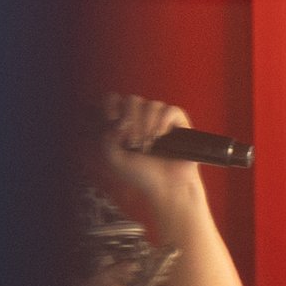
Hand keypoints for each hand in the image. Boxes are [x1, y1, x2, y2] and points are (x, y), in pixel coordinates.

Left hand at [99, 93, 202, 219]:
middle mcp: (141, 116)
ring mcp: (160, 117)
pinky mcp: (178, 121)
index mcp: (123, 122)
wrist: (166, 186)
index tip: (116, 128)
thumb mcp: (114, 157)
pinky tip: (161, 137)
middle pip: (132, 99)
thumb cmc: (141, 174)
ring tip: (149, 145)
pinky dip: (163, 122)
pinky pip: (169, 110)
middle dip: (131, 121)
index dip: (112, 108)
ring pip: (151, 104)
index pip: (113, 99)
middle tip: (134, 142)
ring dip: (147, 125)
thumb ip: (107, 136)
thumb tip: (120, 120)